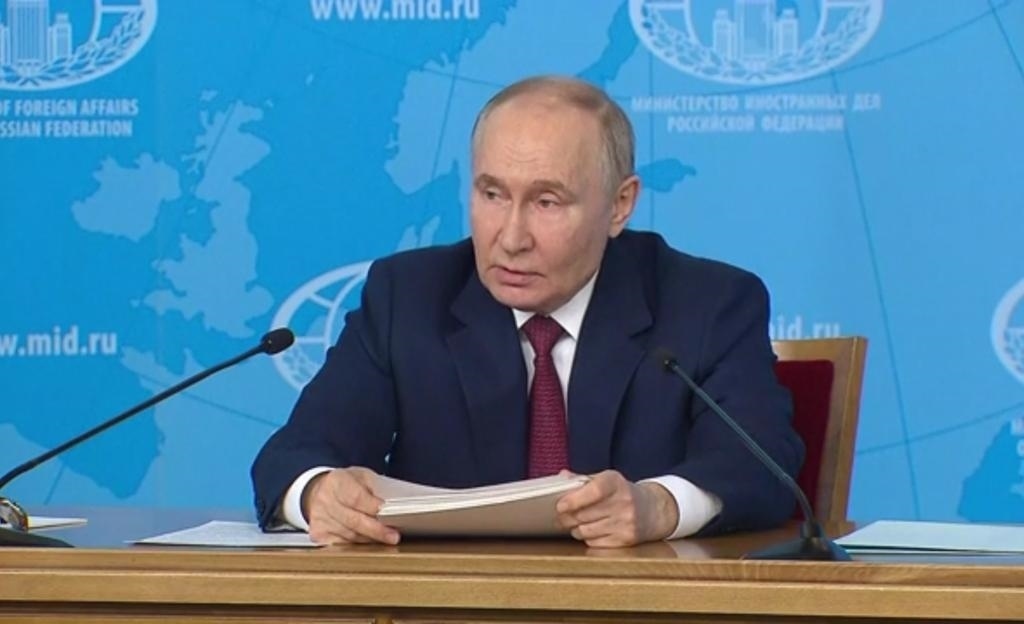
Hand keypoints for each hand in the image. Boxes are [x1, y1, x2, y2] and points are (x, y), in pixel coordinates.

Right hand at [302, 467, 400, 545]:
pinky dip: (358, 544)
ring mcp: (319, 518)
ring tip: (386, 539)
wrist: (319, 491)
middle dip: (376, 530)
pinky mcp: (318, 534)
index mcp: (336, 481)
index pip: (356, 498)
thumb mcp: (362, 477)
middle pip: (353, 520)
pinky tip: (369, 542)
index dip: (373, 508)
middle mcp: (324, 500)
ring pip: (350, 535)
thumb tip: (392, 506)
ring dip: (370, 539)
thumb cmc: (345, 484)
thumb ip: (375, 489)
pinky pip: (342, 544)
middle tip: (393, 536)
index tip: (391, 514)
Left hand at [555, 470, 678, 546]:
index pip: (594, 491)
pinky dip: (588, 538)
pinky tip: (590, 531)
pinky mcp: (626, 539)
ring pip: (587, 530)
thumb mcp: (606, 480)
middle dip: (567, 517)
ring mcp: (626, 522)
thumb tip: (562, 477)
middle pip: (584, 514)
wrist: (653, 509)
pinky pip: (595, 543)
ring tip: (575, 523)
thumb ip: (583, 479)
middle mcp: (624, 502)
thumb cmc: (622, 493)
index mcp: (616, 482)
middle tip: (561, 516)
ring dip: (575, 529)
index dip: (574, 499)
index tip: (560, 505)